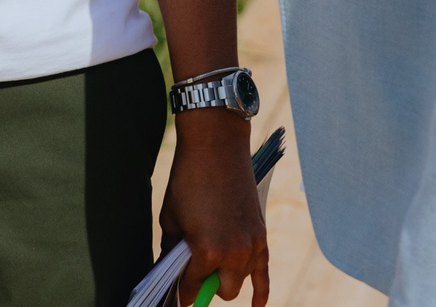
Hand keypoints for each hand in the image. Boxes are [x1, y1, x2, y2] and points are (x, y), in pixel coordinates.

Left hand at [159, 117, 268, 303]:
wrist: (216, 145)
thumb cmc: (188, 179)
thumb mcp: (170, 217)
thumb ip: (172, 249)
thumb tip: (171, 269)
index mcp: (206, 251)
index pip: (191, 288)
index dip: (181, 291)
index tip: (175, 294)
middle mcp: (233, 254)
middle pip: (220, 290)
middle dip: (204, 283)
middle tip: (192, 268)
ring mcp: (251, 246)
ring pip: (239, 283)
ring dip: (225, 277)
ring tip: (211, 263)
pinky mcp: (261, 235)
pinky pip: (264, 275)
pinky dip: (261, 292)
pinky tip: (257, 306)